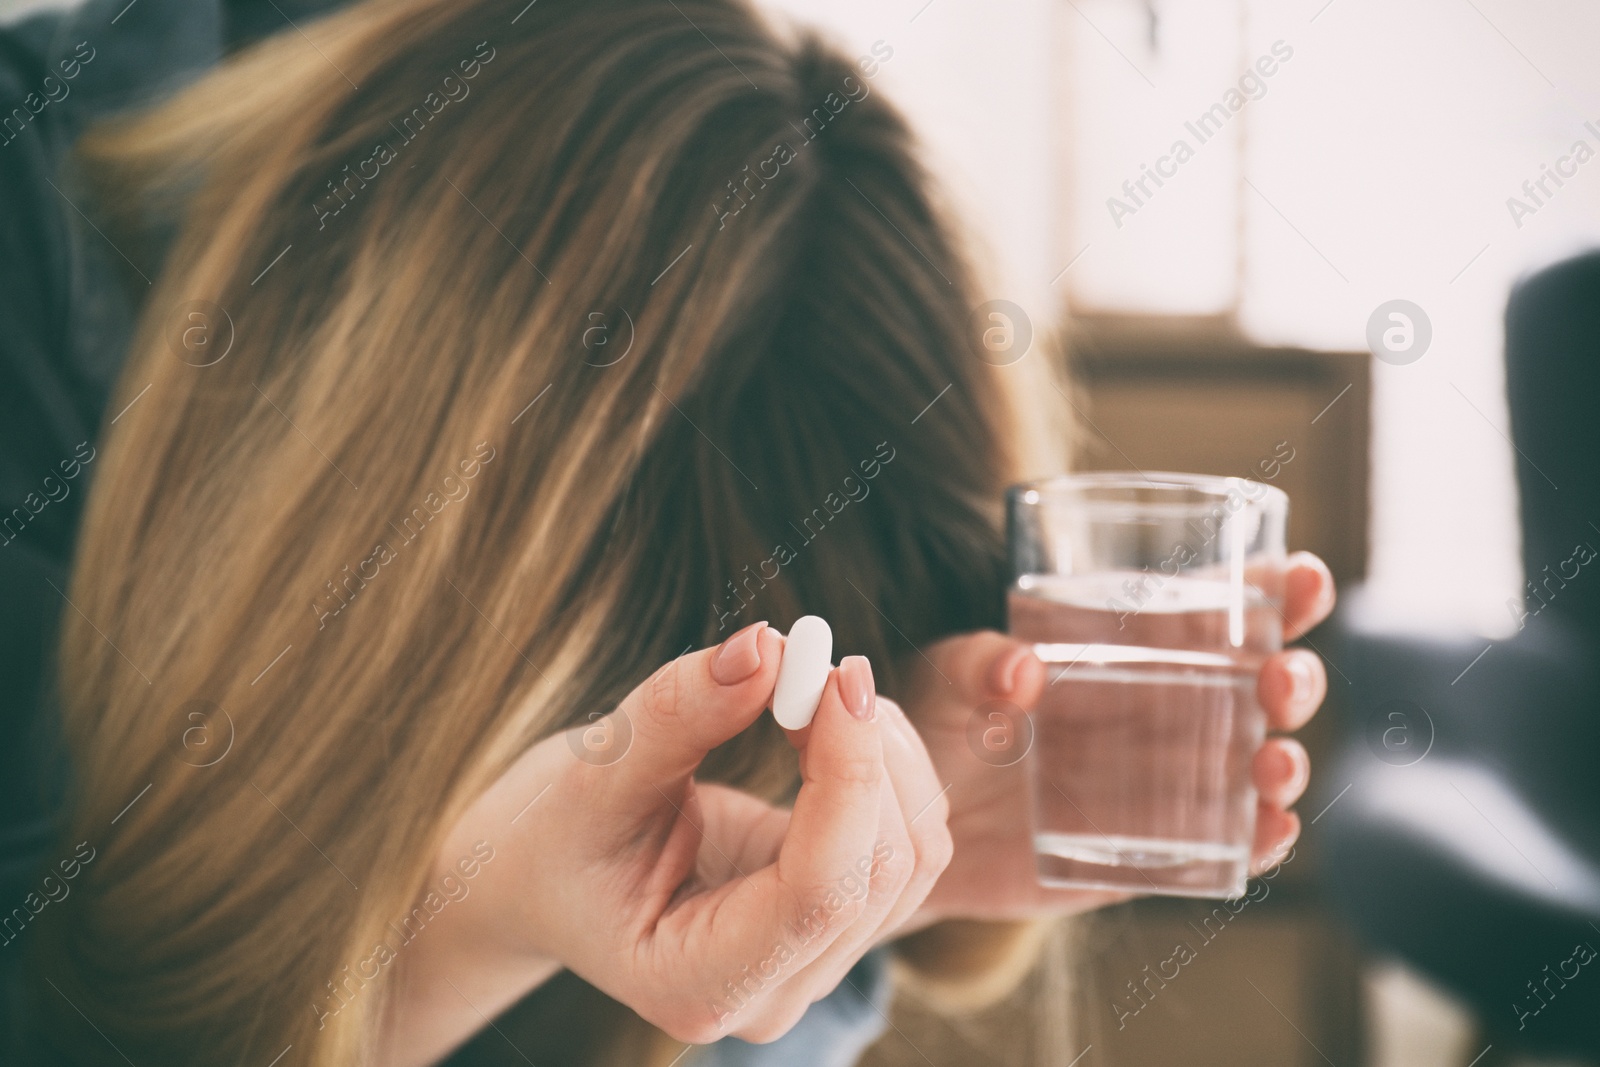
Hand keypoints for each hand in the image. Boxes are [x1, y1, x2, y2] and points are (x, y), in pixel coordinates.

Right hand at [381, 623, 951, 1065]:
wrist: (538, 873)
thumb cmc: (549, 835)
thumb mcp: (592, 774)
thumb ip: (679, 713)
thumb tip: (768, 647)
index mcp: (700, 984)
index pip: (821, 893)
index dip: (848, 775)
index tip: (833, 674)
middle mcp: (770, 993)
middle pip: (882, 872)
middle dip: (869, 751)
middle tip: (818, 657)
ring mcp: (808, 963)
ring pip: (912, 857)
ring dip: (888, 755)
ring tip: (822, 682)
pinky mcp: (830, 918)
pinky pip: (903, 843)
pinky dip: (885, 768)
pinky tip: (833, 718)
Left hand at [896, 552, 1336, 927]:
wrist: (908, 824)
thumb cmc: (935, 725)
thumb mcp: (944, 675)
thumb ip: (976, 663)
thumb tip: (1022, 673)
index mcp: (1126, 650)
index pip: (1217, 610)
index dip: (1275, 589)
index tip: (1304, 576)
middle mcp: (1160, 712)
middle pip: (1260, 688)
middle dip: (1294, 678)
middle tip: (1283, 679)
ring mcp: (1163, 784)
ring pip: (1256, 769)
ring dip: (1285, 763)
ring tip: (1273, 762)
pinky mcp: (1150, 852)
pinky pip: (1223, 848)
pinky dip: (1259, 842)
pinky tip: (1268, 832)